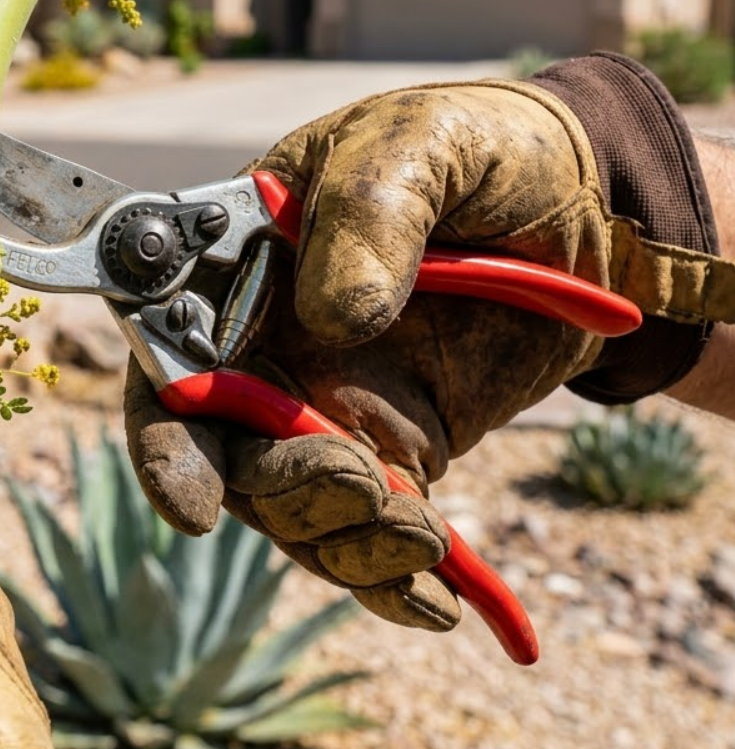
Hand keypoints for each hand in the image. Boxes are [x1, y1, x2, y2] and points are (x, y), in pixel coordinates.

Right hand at [126, 80, 616, 630]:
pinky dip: (392, 581)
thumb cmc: (474, 150)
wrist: (584, 204)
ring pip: (292, 508)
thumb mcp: (422, 148)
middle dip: (279, 490)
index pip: (164, 360)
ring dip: (344, 537)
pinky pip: (368, 535)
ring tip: (423, 532)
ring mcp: (324, 406)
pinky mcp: (392, 452)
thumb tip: (337, 316)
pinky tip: (439, 599)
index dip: (163, 441)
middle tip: (361, 481)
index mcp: (235, 267)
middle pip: (222, 455)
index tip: (193, 504)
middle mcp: (262, 349)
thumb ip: (370, 213)